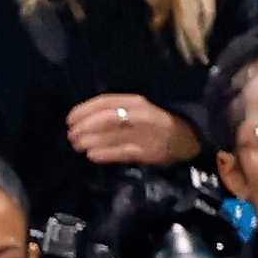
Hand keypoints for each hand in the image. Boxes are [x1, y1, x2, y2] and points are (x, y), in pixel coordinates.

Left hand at [65, 94, 199, 166]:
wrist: (187, 139)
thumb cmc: (158, 123)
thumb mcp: (139, 109)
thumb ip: (118, 111)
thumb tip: (87, 119)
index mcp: (136, 101)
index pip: (104, 102)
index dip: (84, 110)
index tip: (70, 119)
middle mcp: (139, 115)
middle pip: (105, 119)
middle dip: (84, 127)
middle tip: (71, 135)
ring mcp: (144, 135)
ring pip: (110, 136)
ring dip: (90, 141)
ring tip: (78, 146)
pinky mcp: (147, 153)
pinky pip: (121, 153)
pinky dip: (104, 154)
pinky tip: (92, 156)